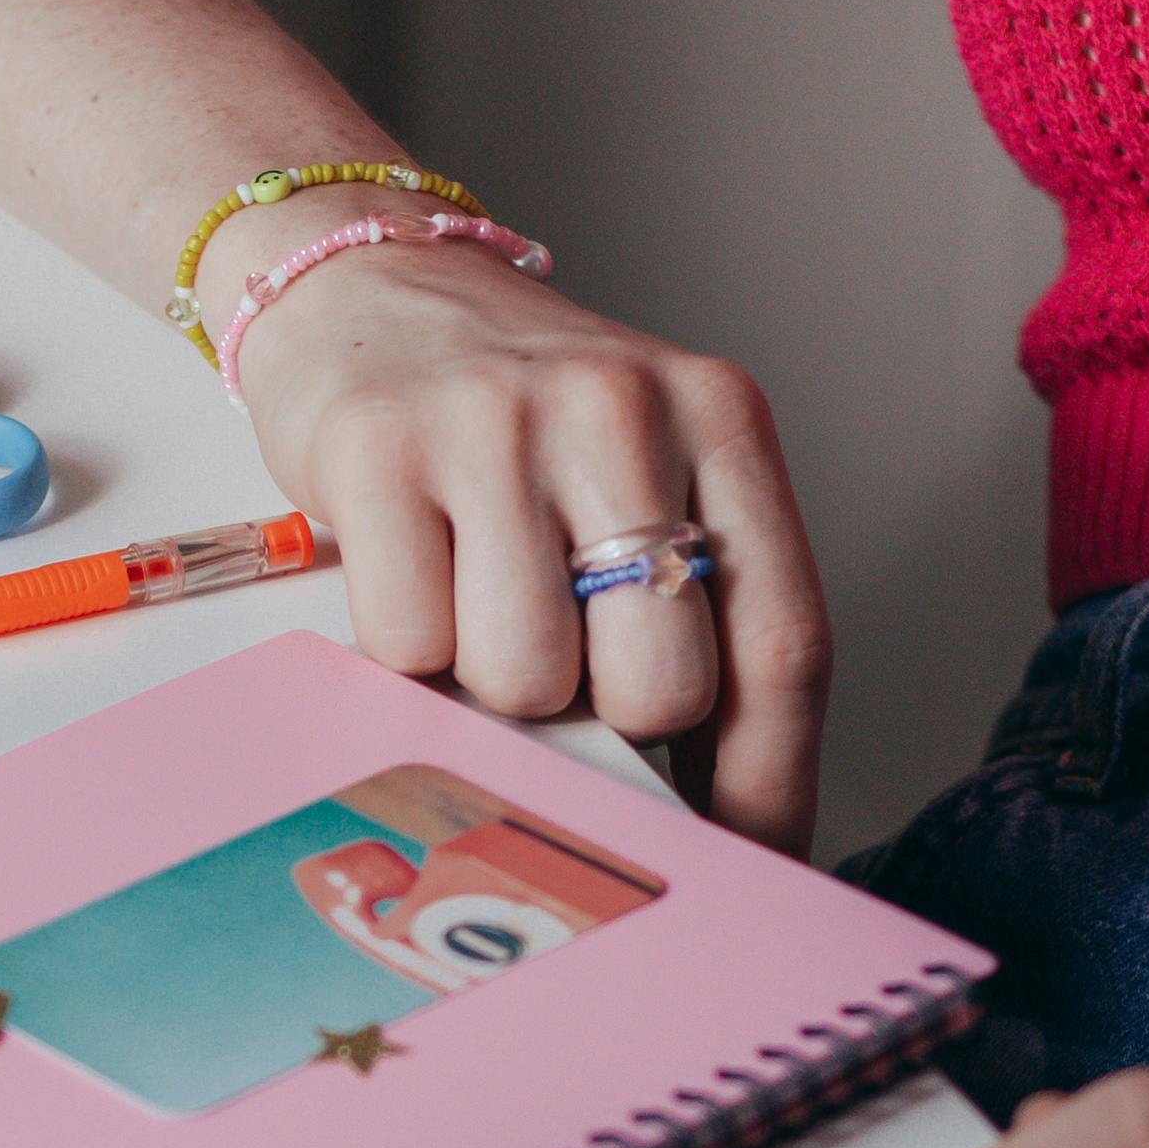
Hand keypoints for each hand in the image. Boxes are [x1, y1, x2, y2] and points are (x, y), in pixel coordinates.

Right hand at [219, 249, 830, 849]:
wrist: (366, 285)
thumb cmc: (520, 421)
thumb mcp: (644, 472)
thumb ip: (693, 605)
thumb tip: (703, 818)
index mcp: (720, 419)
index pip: (782, 642)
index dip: (768, 781)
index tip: (741, 862)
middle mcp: (623, 408)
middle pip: (658, 685)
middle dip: (608, 726)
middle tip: (564, 678)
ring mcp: (497, 422)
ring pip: (525, 680)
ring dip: (494, 689)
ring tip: (476, 607)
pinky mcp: (378, 447)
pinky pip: (407, 647)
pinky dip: (404, 654)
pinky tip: (410, 576)